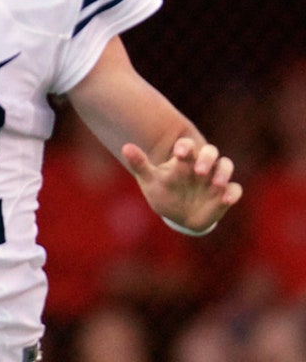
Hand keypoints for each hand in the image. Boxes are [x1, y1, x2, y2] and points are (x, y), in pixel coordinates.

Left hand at [121, 137, 242, 232]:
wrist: (177, 216)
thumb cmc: (162, 192)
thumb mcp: (150, 180)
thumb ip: (140, 164)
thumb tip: (126, 147)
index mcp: (183, 160)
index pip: (187, 146)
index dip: (185, 147)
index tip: (180, 153)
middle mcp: (201, 165)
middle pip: (210, 152)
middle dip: (207, 158)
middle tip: (199, 171)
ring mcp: (215, 179)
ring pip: (226, 165)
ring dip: (223, 172)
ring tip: (216, 183)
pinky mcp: (224, 194)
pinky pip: (235, 189)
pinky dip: (232, 193)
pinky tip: (225, 199)